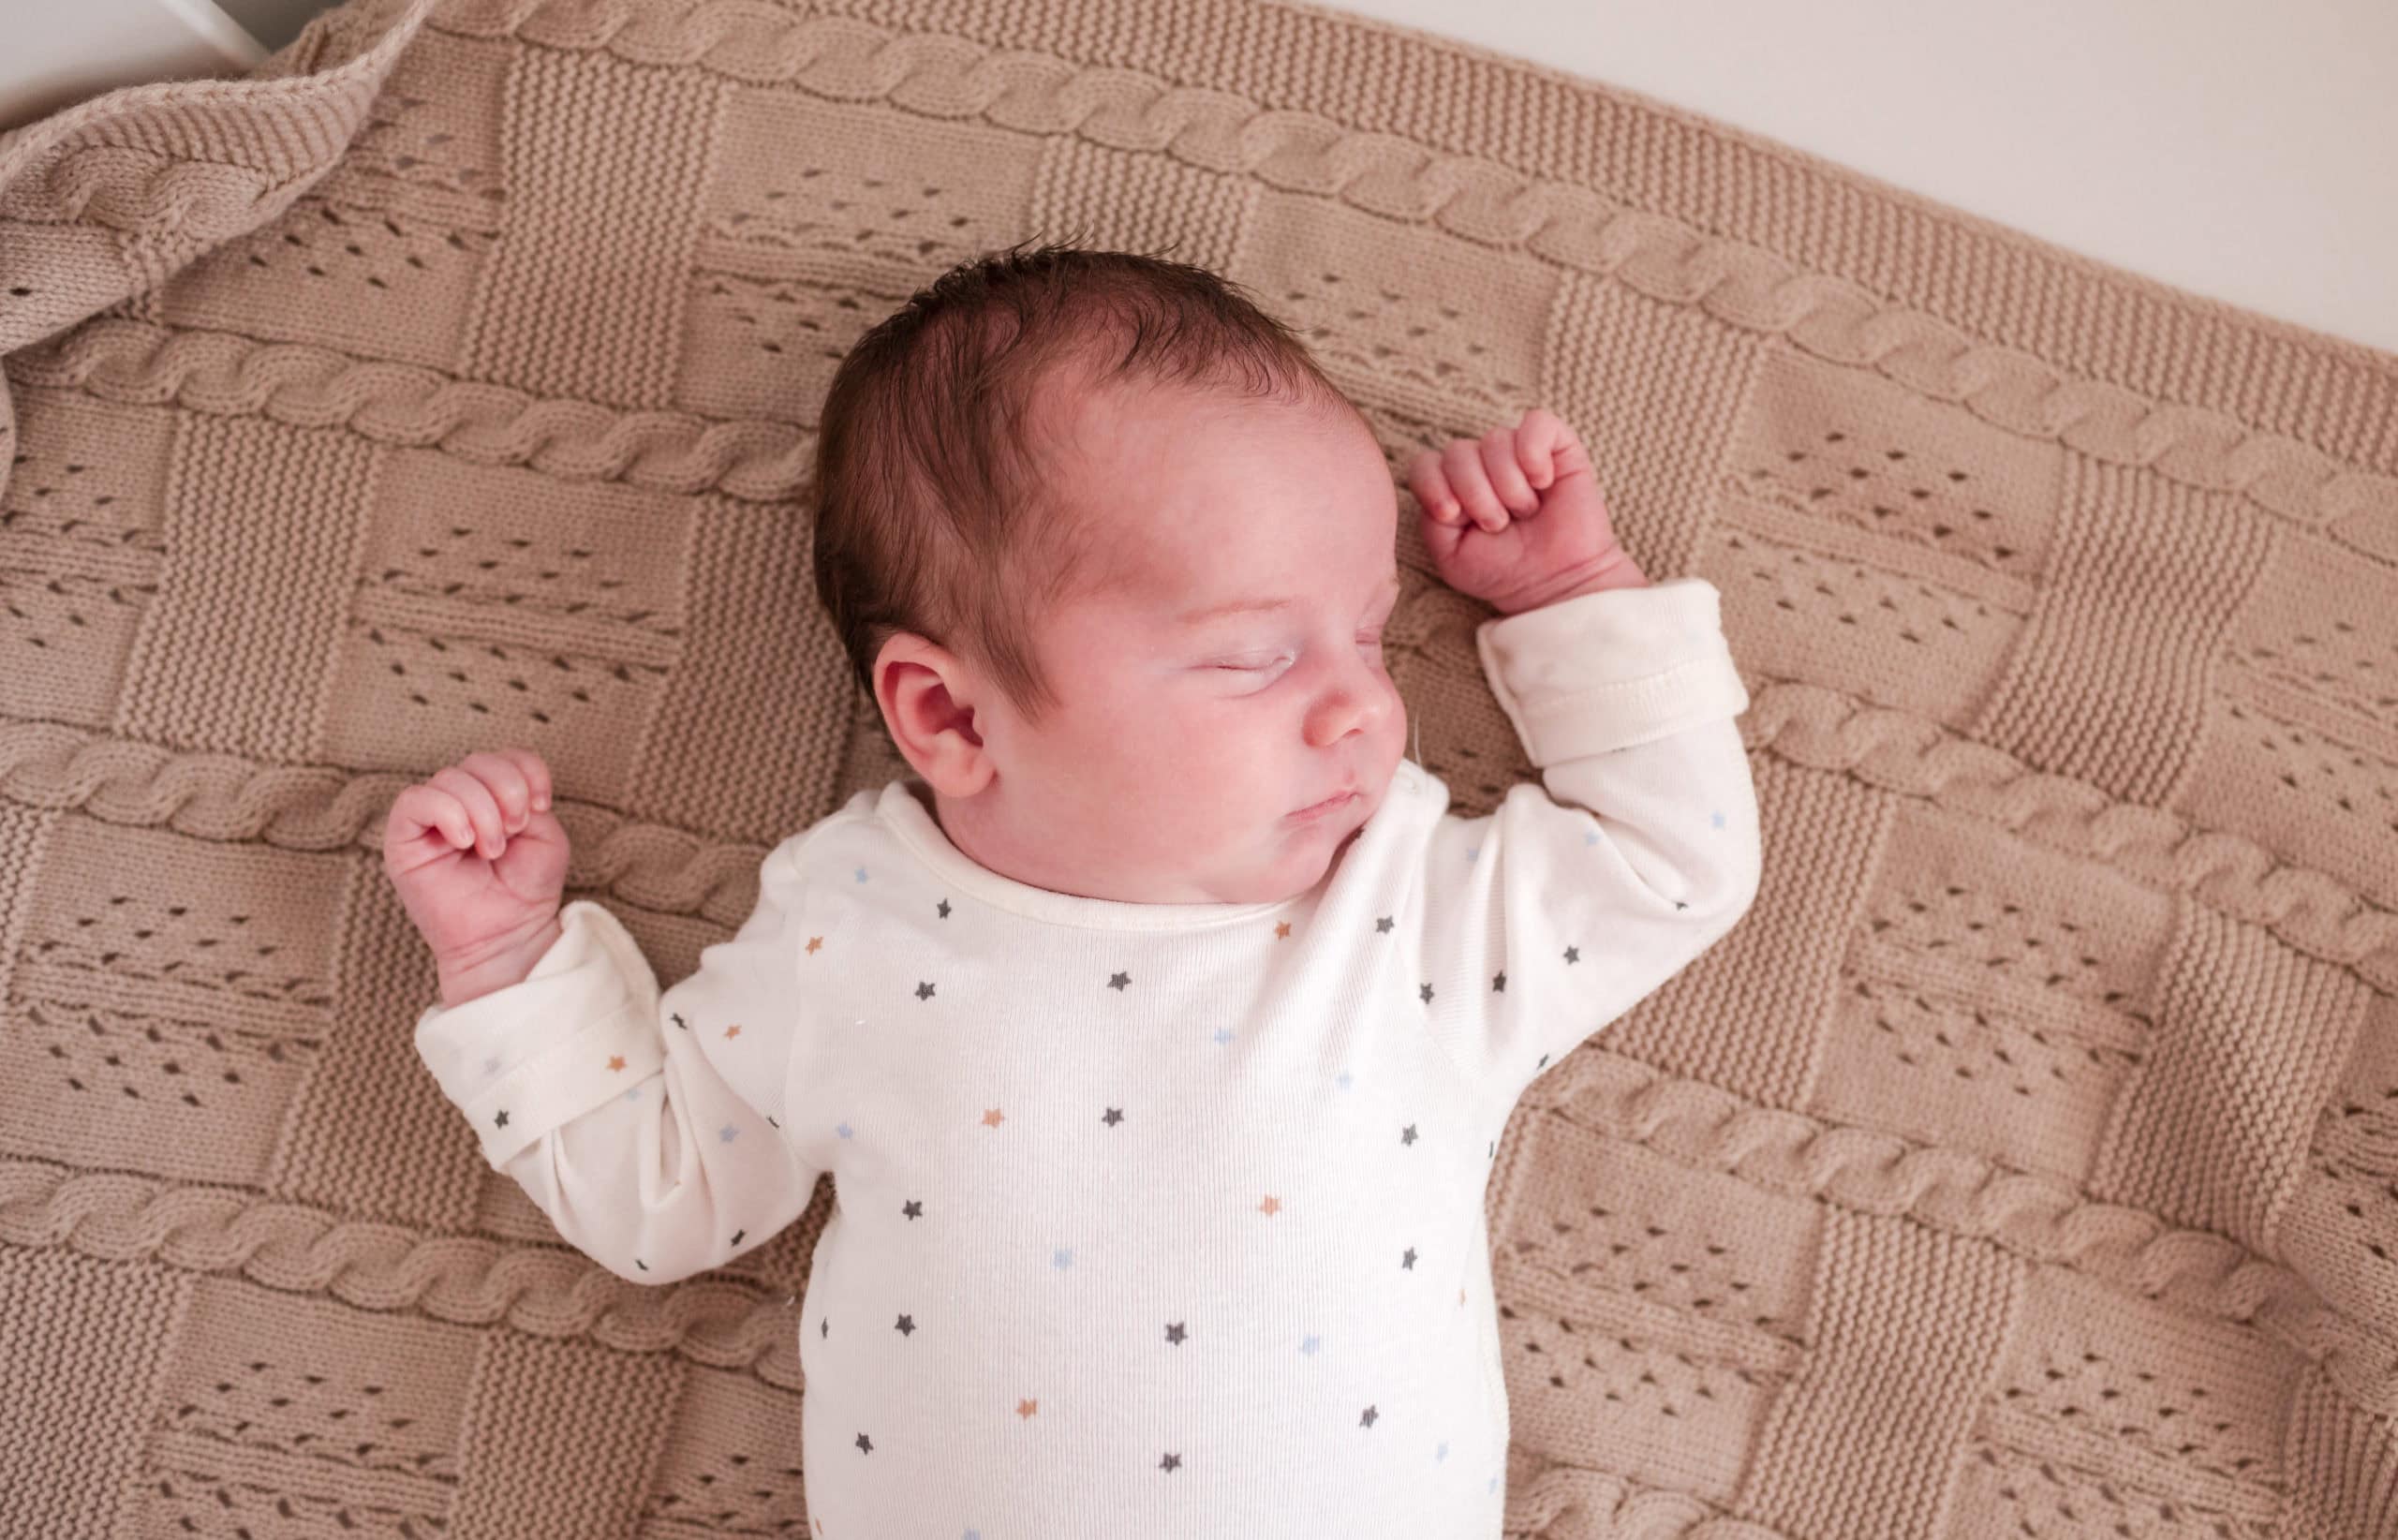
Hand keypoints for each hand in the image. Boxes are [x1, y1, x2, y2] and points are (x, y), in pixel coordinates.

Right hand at [381, 748, 567, 975]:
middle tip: (514, 832)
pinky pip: (414, 800)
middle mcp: (459, 802)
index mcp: (493, 797)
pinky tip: (465, 842)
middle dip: (507, 792)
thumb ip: (528, 798)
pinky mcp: (403, 839)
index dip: (527, 771)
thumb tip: (503, 784)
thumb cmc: (525, 889)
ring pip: (449, 777)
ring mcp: (430, 819)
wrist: (508, 935)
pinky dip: (447, 813)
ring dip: (482, 811)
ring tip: (492, 849)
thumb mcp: (545, 835)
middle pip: (478, 761)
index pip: (505, 756)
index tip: (542, 806)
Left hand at [1406, 407, 1643, 613]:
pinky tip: (1542, 482)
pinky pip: (1537, 423)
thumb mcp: (1451, 555)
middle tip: (1498, 525)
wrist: (1556, 585)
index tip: (1454, 517)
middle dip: (1475, 494)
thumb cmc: (1503, 571)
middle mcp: (1483, 464)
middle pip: (1457, 451)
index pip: (1425, 463)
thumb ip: (1431, 518)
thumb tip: (1446, 486)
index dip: (1434, 486)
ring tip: (1524, 512)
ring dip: (1508, 485)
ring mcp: (1519, 453)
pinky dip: (1534, 453)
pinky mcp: (1558, 447)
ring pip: (1496, 440)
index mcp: (1452, 487)